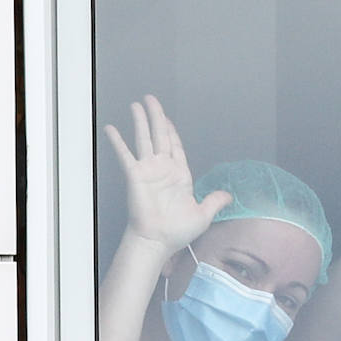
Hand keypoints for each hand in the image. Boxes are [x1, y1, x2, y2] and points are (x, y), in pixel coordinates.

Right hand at [103, 95, 230, 256]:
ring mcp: (149, 170)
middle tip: (151, 99)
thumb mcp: (204, 214)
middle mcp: (163, 169)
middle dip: (157, 116)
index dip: (172, 131)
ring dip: (141, 121)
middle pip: (160, 135)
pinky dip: (118, 141)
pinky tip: (112, 128)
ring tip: (137, 104)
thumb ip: (215, 201)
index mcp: (180, 175)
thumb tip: (229, 196)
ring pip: (145, 139)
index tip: (166, 119)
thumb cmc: (177, 231)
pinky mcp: (136, 175)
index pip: (175, 146)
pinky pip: (126, 155)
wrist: (158, 241)